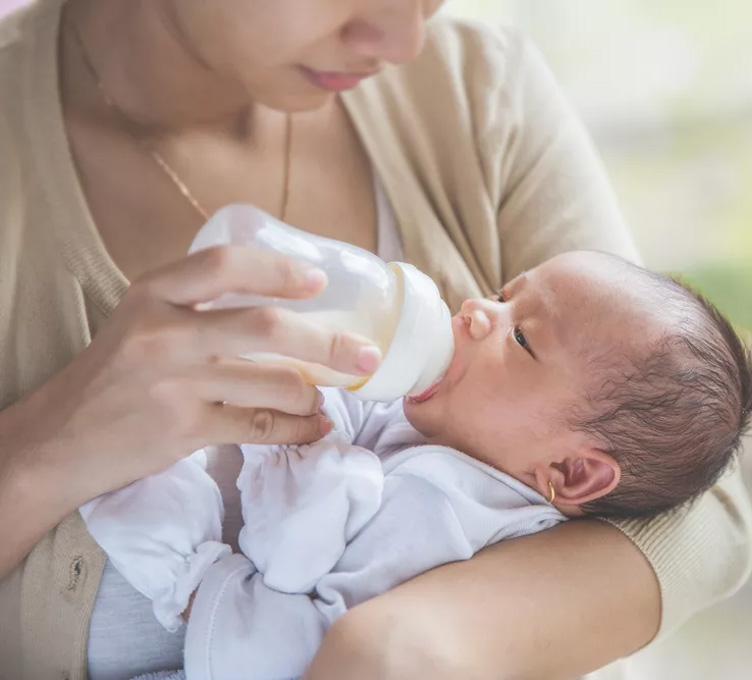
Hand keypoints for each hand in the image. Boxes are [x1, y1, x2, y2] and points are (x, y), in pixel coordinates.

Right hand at [1, 245, 381, 511]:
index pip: (225, 265)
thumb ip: (202, 305)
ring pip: (274, 383)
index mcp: (154, 294)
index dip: (280, 270)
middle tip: (366, 354)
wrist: (59, 439)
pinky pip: (262, 427)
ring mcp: (174, 385)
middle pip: (265, 328)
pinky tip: (315, 427)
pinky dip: (299, 428)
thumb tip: (291, 302)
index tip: (320, 281)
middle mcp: (163, 334)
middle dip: (329, 342)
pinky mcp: (184, 431)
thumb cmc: (115, 372)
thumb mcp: (144, 319)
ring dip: (316, 392)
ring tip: (328, 395)